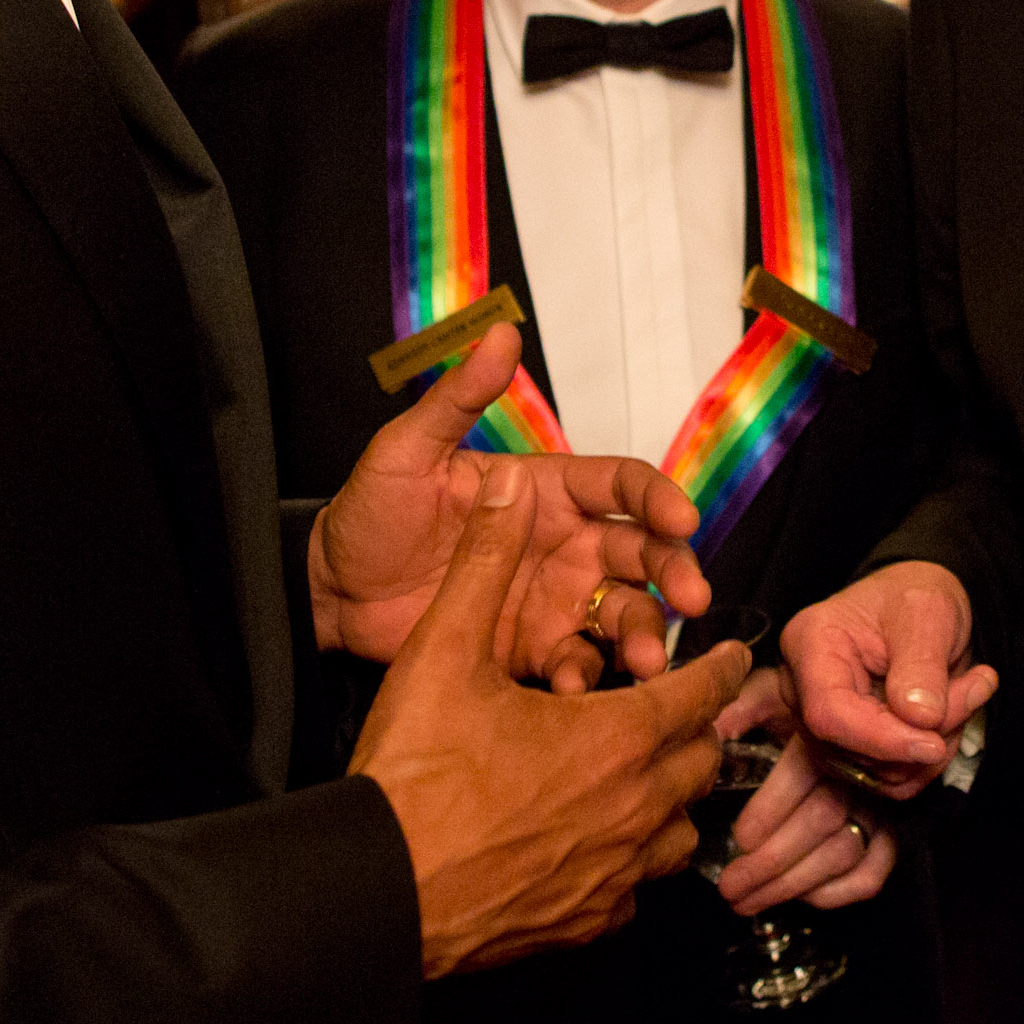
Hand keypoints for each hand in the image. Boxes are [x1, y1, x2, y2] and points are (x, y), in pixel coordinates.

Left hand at [311, 324, 710, 682]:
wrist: (331, 595)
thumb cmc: (369, 514)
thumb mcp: (407, 450)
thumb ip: (459, 398)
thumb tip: (499, 333)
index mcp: (545, 490)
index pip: (620, 487)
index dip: (658, 499)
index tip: (683, 518)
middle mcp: (563, 544)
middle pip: (643, 553)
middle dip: (677, 573)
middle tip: (692, 600)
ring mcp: (552, 600)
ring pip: (624, 612)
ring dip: (644, 633)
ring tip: (644, 662)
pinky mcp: (532, 650)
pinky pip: (578, 662)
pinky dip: (587, 677)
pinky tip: (575, 690)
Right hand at [350, 463, 752, 976]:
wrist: (377, 889)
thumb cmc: (411, 777)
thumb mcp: (443, 650)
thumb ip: (485, 562)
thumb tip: (509, 490)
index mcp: (615, 738)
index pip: (701, 692)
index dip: (720, 667)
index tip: (733, 657)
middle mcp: (632, 809)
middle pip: (701, 762)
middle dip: (696, 730)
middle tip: (680, 710)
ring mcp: (614, 873)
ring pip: (678, 831)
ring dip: (670, 798)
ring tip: (644, 777)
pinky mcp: (586, 921)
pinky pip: (636, 889)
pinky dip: (631, 862)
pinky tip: (599, 846)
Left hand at [709, 666, 899, 915]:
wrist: (878, 693)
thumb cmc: (817, 689)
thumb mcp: (777, 686)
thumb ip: (748, 704)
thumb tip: (714, 730)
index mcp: (830, 734)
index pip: (804, 773)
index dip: (771, 807)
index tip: (740, 837)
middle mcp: (862, 768)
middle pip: (821, 820)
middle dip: (771, 861)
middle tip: (730, 887)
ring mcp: (882, 803)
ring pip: (843, 851)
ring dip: (794, 884)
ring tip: (749, 901)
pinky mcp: (895, 830)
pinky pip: (875, 871)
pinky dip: (839, 891)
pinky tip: (803, 898)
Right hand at [780, 560, 993, 797]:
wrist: (919, 606)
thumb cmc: (914, 594)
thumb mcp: (927, 610)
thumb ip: (922, 662)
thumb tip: (920, 717)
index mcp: (811, 645)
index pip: (829, 714)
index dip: (882, 739)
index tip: (934, 743)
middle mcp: (806, 690)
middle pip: (855, 750)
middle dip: (924, 735)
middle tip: (976, 687)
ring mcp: (826, 724)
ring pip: (880, 773)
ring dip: (936, 745)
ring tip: (967, 693)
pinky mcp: (851, 747)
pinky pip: (893, 778)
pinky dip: (931, 758)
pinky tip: (951, 715)